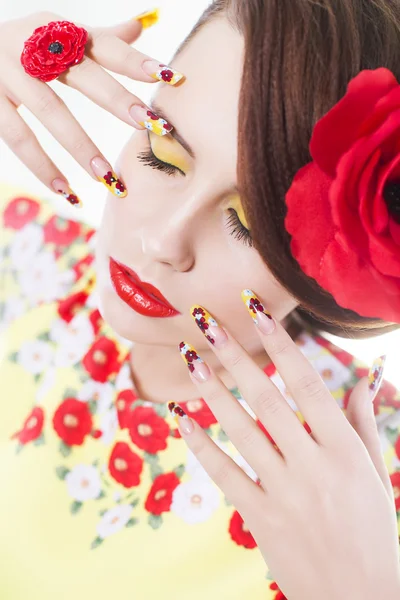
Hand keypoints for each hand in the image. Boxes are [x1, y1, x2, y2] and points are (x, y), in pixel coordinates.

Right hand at [0, 11, 181, 205]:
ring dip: (82, 146)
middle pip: (82, 74)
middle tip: (151, 125)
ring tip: (109, 177)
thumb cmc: (21, 44)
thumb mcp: (55, 33)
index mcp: (57, 30)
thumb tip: (142, 24)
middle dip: (118, 100)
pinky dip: (43, 167)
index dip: (136, 60)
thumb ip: (98, 37)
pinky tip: (67, 192)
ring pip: (50, 110)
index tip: (172, 76)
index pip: (104, 45)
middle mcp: (33, 45)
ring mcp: (7, 71)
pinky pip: (18, 137)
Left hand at [170, 290, 399, 599]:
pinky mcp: (261, 519)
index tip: (257, 310)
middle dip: (235, 354)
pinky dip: (202, 445)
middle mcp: (313, 466)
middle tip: (206, 320)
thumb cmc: (373, 528)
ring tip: (189, 358)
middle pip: (267, 399)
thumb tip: (364, 376)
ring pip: (241, 431)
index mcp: (345, 449)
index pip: (308, 383)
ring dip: (213, 391)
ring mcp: (285, 494)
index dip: (281, 343)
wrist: (363, 599)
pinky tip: (181, 418)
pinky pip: (226, 475)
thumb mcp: (374, 471)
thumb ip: (363, 421)